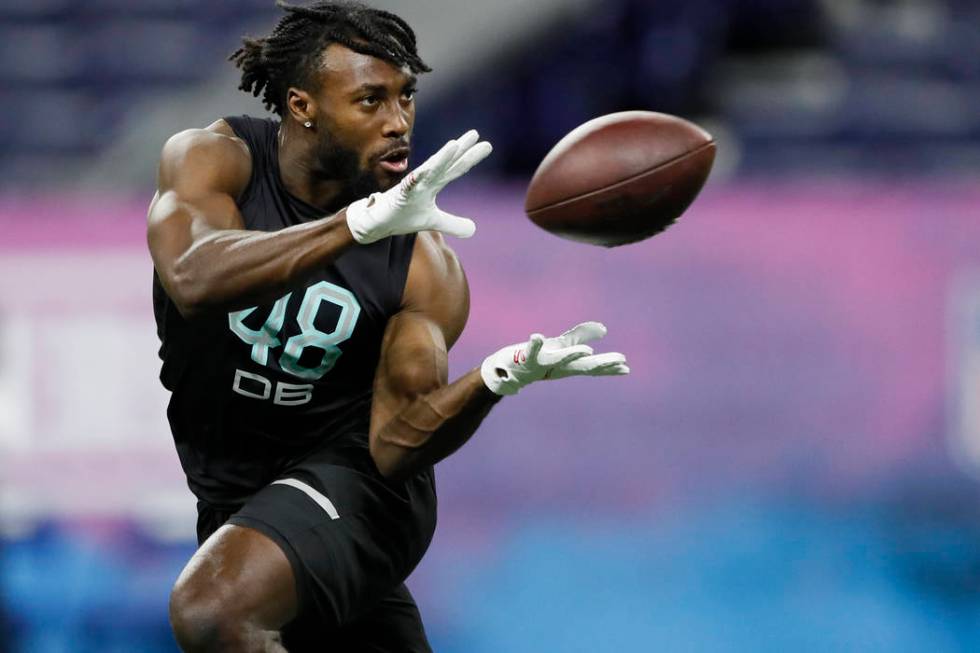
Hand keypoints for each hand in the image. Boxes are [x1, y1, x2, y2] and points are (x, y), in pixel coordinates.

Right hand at [345, 130, 492, 243]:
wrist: (378, 223)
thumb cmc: (403, 216)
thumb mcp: (433, 222)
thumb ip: (453, 223)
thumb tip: (474, 229)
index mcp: (433, 184)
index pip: (455, 168)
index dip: (470, 157)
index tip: (486, 145)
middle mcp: (424, 181)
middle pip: (446, 163)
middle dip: (461, 149)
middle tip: (476, 133)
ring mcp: (411, 186)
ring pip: (429, 170)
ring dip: (442, 158)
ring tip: (455, 144)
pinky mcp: (399, 196)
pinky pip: (409, 186)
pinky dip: (416, 179)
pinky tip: (423, 172)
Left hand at [480, 322, 628, 395]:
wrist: (510, 370)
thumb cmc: (540, 357)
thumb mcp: (564, 345)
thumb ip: (583, 335)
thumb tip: (604, 329)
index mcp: (569, 364)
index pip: (593, 367)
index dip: (610, 367)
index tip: (627, 368)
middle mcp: (559, 366)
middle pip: (583, 366)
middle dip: (602, 363)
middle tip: (620, 361)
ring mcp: (543, 362)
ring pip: (559, 359)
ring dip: (572, 355)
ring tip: (587, 350)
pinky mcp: (527, 356)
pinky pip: (531, 349)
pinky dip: (535, 343)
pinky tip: (536, 336)